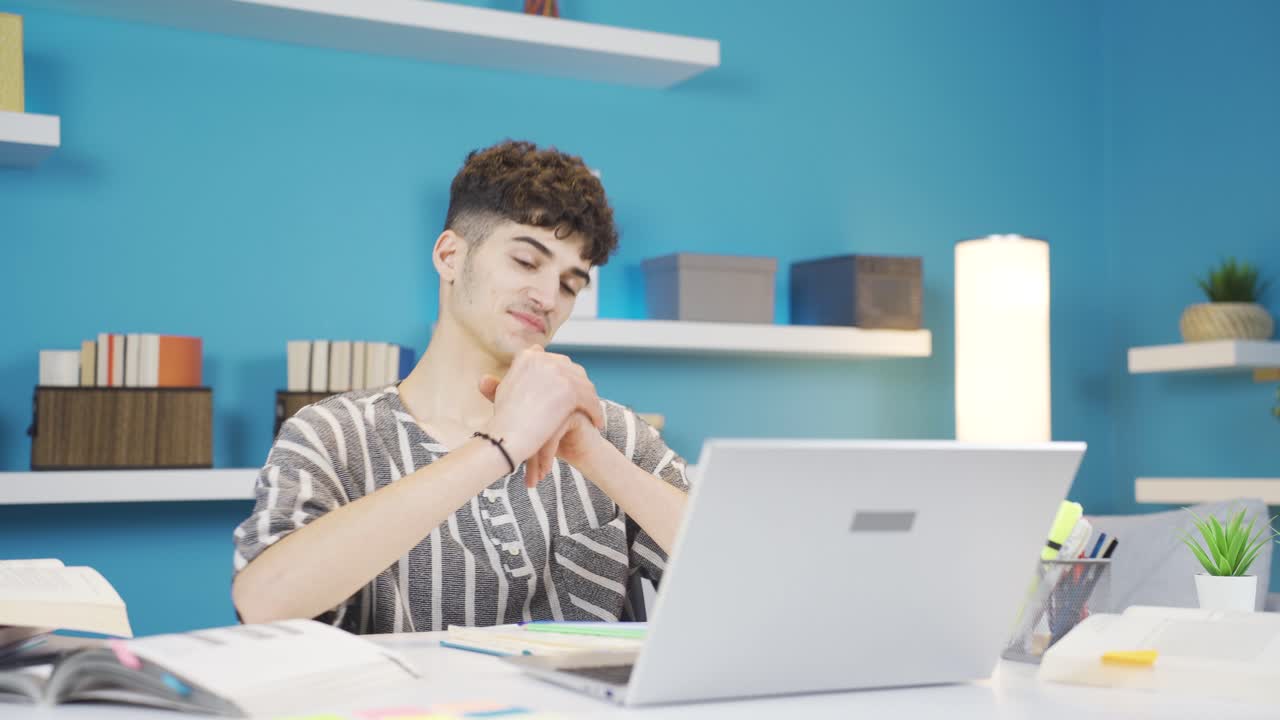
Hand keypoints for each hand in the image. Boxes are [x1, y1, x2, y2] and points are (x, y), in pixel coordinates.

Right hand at [477, 346, 603, 483]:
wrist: (506, 438)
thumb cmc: (504, 420)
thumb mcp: (507, 387)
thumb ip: (521, 371)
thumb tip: (534, 351)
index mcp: (527, 356)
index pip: (555, 362)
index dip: (564, 377)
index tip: (568, 392)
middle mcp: (542, 358)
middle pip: (572, 370)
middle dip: (579, 386)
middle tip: (584, 403)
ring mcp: (556, 371)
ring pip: (584, 385)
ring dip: (590, 400)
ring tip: (593, 414)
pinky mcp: (569, 388)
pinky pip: (590, 399)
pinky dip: (595, 411)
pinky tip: (597, 423)